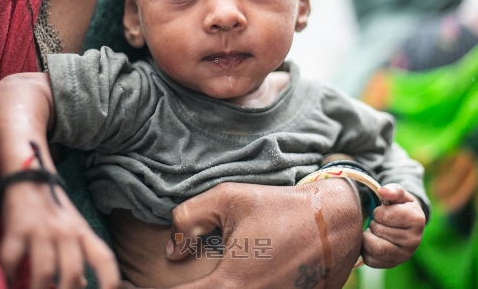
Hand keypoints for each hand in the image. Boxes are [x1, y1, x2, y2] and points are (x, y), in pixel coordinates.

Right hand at [0, 181, 120, 288]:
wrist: (30, 176)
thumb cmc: (54, 210)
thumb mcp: (73, 229)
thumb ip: (79, 256)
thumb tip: (80, 285)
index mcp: (82, 232)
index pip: (104, 258)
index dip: (109, 281)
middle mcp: (65, 231)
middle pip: (72, 272)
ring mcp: (41, 229)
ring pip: (43, 271)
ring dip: (36, 288)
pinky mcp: (17, 227)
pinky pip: (11, 260)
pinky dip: (7, 276)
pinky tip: (8, 282)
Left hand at [164, 181, 362, 288]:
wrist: (335, 220)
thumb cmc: (280, 206)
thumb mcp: (228, 198)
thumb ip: (188, 219)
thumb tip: (173, 251)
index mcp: (230, 284)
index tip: (142, 282)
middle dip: (192, 288)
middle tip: (178, 277)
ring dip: (221, 287)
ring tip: (219, 270)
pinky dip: (244, 287)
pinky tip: (244, 271)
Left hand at [361, 183, 424, 268]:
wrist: (406, 225)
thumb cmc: (400, 206)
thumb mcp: (399, 195)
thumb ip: (392, 190)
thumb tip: (383, 191)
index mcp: (417, 220)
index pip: (384, 215)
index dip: (378, 211)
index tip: (384, 211)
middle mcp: (414, 241)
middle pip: (378, 230)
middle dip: (374, 223)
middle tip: (380, 222)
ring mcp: (404, 255)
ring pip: (374, 247)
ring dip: (368, 236)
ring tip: (376, 231)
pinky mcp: (392, 264)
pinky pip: (370, 260)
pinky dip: (366, 249)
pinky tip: (374, 241)